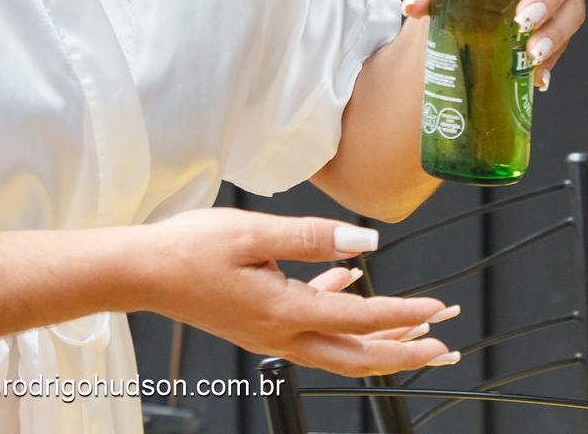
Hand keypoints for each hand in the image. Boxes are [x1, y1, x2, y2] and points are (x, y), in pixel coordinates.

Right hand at [133, 208, 459, 376]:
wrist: (142, 272)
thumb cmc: (188, 248)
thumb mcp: (252, 230)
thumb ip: (312, 237)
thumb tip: (364, 244)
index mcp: (283, 311)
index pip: (359, 317)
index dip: (404, 313)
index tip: (437, 307)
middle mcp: (281, 335)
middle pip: (358, 357)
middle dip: (407, 352)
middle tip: (445, 347)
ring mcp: (270, 337)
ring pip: (339, 351)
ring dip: (380, 343)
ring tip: (415, 329)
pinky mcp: (260, 328)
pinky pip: (314, 333)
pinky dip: (340, 317)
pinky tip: (347, 286)